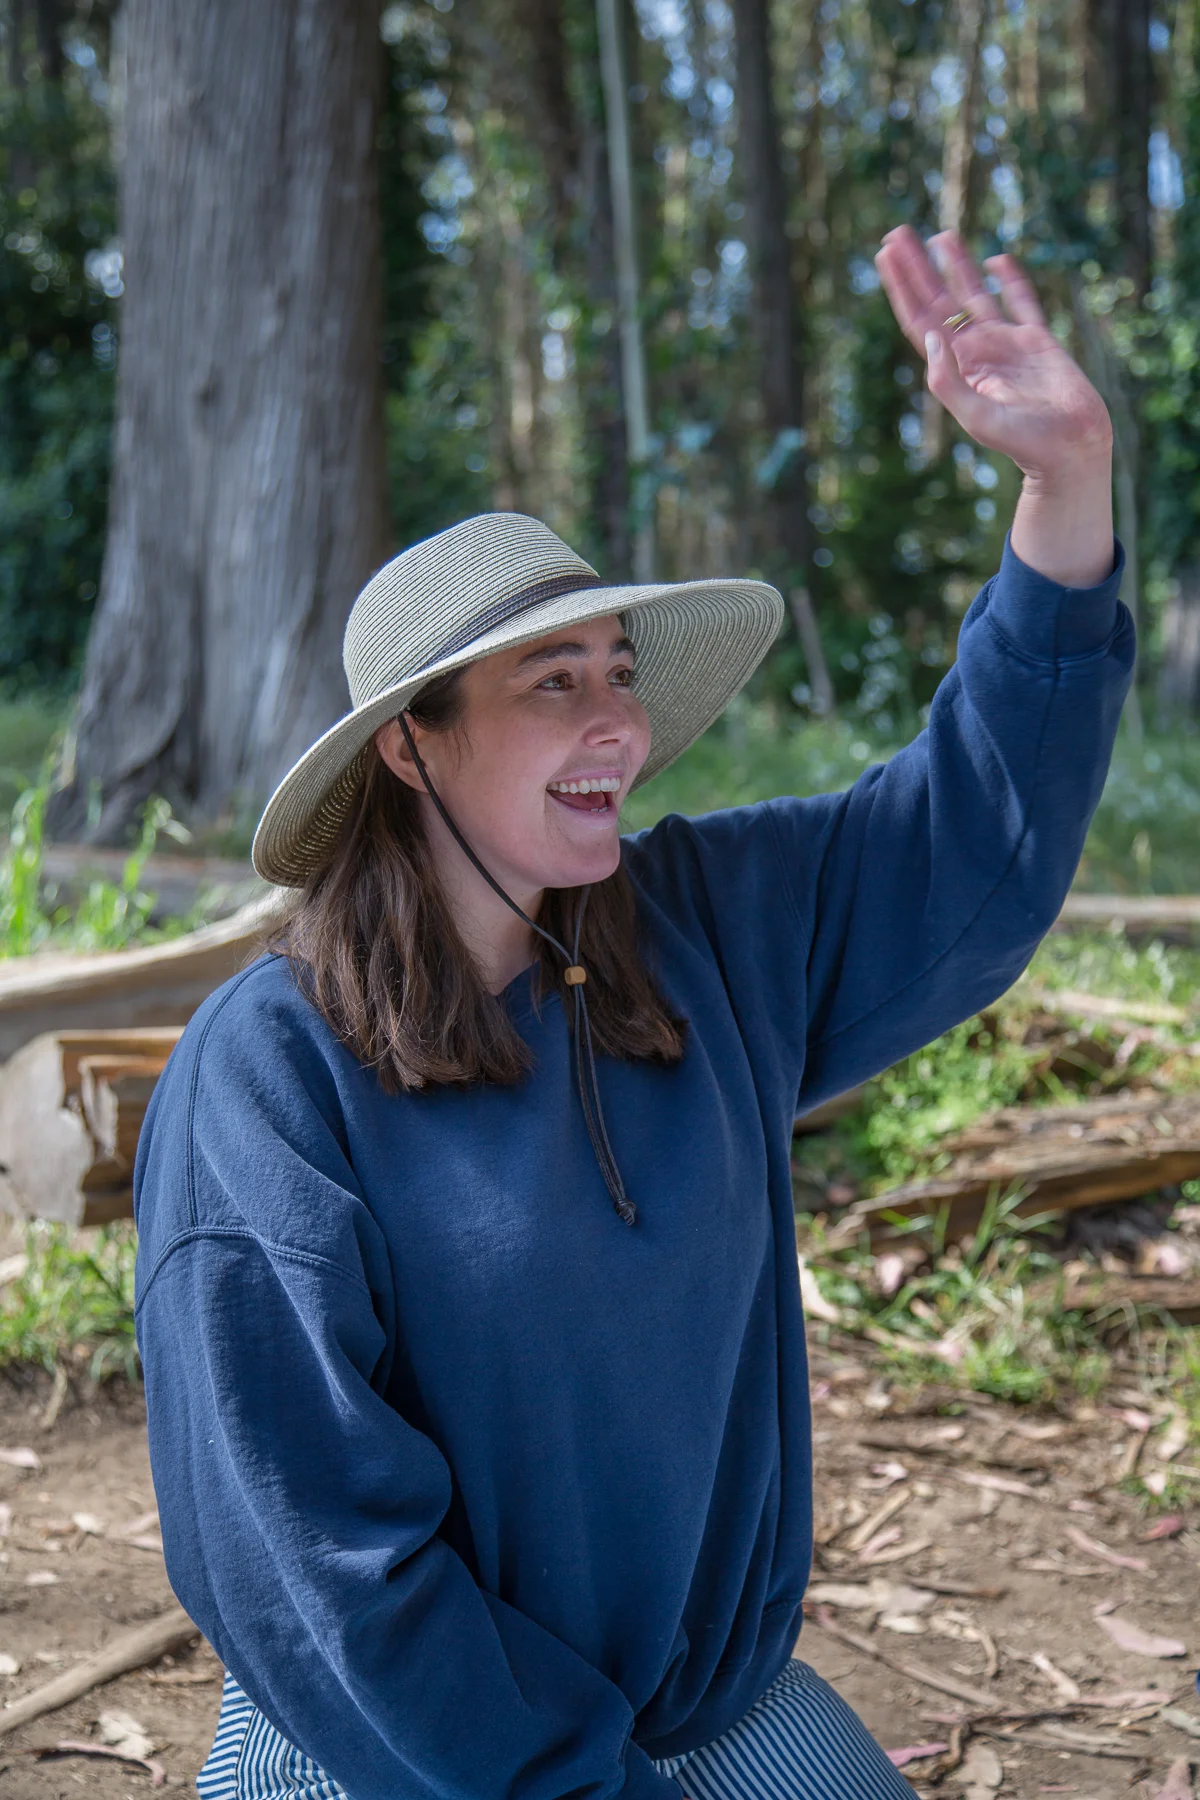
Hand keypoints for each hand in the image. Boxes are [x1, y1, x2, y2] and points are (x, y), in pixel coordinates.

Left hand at [874, 226, 1112, 482]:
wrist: (1070, 448)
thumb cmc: (1022, 441)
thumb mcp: (976, 417)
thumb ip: (949, 381)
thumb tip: (932, 336)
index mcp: (957, 368)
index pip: (920, 321)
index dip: (901, 289)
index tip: (885, 255)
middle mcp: (976, 351)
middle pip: (939, 300)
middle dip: (917, 269)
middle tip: (896, 233)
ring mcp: (1006, 343)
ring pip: (975, 294)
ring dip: (956, 265)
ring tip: (939, 235)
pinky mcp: (1038, 340)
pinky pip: (1021, 301)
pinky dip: (1009, 279)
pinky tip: (995, 259)